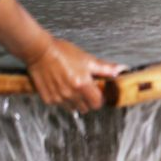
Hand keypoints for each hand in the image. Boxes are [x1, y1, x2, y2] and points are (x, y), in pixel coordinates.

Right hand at [0, 0, 125, 113]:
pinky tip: (63, 87)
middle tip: (87, 90)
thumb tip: (121, 69)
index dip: (100, 99)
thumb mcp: (87, 59)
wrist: (40, 51)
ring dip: (76, 102)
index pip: (97, 103)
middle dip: (88, 101)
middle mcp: (70, 94)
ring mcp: (58, 98)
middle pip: (86, 108)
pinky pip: (60, 105)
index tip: (99, 93)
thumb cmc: (63, 52)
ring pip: (73, 108)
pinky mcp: (48, 99)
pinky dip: (63, 100)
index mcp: (82, 84)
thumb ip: (105, 68)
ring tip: (74, 88)